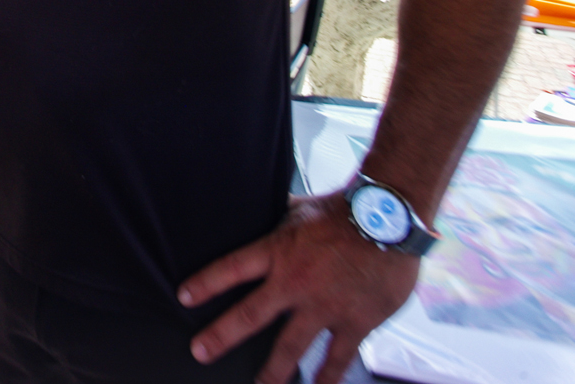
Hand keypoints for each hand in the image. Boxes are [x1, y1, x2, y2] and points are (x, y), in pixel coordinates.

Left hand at [178, 193, 418, 383]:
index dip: (206, 283)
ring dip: (272, 371)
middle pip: (250, 315)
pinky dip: (328, 376)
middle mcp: (296, 282)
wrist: (390, 217)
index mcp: (279, 251)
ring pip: (290, 347)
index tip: (183, 297)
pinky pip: (338, 356)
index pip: (232, 268)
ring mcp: (325, 306)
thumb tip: (256, 208)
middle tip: (200, 352)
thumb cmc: (345, 209)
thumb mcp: (300, 209)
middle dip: (221, 336)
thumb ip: (278, 220)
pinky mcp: (356, 321)